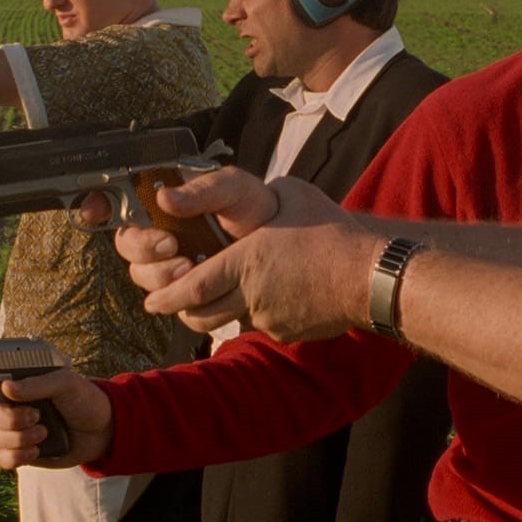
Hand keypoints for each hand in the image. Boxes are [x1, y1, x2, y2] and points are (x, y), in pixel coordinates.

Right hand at [0, 369, 114, 468]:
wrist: (101, 431)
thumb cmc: (83, 398)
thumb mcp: (67, 383)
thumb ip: (38, 384)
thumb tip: (6, 387)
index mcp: (16, 381)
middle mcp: (7, 404)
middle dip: (8, 418)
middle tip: (37, 416)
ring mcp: (10, 429)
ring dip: (17, 438)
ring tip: (43, 432)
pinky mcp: (17, 451)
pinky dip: (16, 456)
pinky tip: (36, 450)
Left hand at [116, 167, 381, 341]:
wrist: (370, 276)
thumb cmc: (333, 231)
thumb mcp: (294, 195)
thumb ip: (264, 194)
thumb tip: (245, 190)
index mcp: (246, 261)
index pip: (192, 287)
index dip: (166, 296)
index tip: (151, 300)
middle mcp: (251, 295)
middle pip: (200, 315)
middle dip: (179, 311)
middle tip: (166, 304)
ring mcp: (269, 318)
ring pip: (230, 321)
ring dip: (217, 313)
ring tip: (217, 299)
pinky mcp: (288, 332)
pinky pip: (262, 325)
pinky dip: (256, 314)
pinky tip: (270, 298)